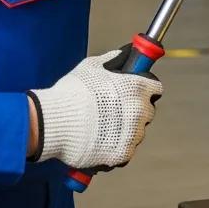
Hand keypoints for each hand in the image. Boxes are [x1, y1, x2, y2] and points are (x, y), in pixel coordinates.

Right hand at [27, 49, 161, 169]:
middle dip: (134, 111)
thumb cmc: (71, 92)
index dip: (145, 90)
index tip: (136, 93)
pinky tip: (101, 142)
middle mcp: (140, 110)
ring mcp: (133, 134)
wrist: (54, 122)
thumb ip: (113, 60)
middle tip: (113, 112)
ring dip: (126, 131)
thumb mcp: (92, 66)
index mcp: (137, 87)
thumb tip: (125, 54)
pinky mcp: (123, 153)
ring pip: (137, 132)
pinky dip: (116, 148)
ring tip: (102, 129)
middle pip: (147, 111)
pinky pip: (126, 150)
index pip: (155, 88)